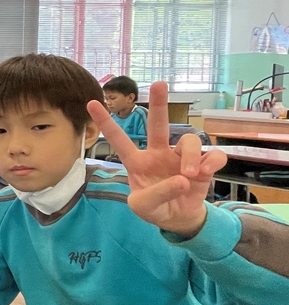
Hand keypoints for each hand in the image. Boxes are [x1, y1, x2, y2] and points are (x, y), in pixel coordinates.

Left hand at [88, 81, 223, 237]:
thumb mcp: (143, 207)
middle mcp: (159, 153)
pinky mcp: (203, 165)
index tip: (91, 103)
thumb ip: (156, 195)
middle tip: (158, 84)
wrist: (178, 220)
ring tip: (190, 175)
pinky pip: (213, 155)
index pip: (119, 140)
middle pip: (158, 124)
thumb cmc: (155, 208)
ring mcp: (181, 157)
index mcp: (138, 162)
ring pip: (190, 141)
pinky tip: (206, 173)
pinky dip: (212, 162)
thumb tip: (182, 178)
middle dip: (158, 104)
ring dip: (192, 156)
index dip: (106, 122)